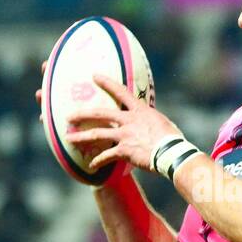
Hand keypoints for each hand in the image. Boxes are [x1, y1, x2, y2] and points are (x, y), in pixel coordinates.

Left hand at [65, 74, 181, 174]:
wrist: (171, 153)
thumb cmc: (172, 138)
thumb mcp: (160, 122)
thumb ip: (149, 120)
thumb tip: (148, 122)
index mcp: (139, 110)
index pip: (121, 92)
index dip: (107, 83)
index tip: (94, 76)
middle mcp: (129, 120)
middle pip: (100, 114)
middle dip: (82, 114)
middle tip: (69, 116)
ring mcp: (125, 135)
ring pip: (97, 134)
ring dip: (81, 137)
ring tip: (69, 139)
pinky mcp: (124, 151)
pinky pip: (106, 156)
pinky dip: (97, 161)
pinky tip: (91, 165)